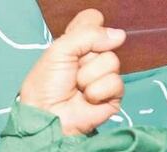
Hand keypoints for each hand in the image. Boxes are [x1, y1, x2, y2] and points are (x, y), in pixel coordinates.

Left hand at [18, 9, 125, 135]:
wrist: (48, 116)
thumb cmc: (46, 85)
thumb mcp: (59, 50)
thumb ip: (88, 35)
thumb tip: (120, 35)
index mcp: (76, 44)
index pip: (93, 20)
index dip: (88, 27)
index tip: (76, 38)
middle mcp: (92, 58)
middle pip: (106, 41)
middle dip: (86, 57)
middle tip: (72, 72)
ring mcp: (103, 77)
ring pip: (111, 62)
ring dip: (89, 76)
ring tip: (77, 88)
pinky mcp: (112, 96)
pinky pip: (116, 83)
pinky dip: (98, 91)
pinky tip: (87, 99)